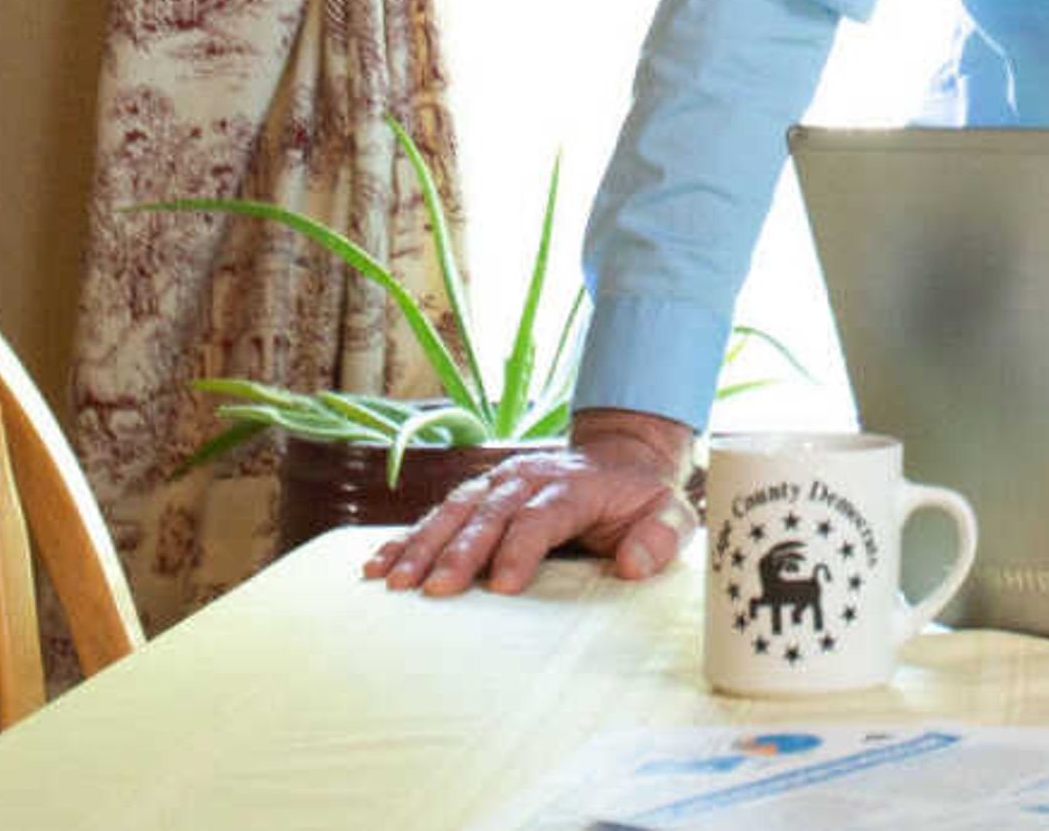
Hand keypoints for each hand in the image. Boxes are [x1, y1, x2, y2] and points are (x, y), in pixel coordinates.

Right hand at [362, 409, 697, 595]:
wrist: (620, 457)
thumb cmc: (641, 498)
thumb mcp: (672, 512)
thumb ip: (662, 536)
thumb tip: (634, 564)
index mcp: (572, 485)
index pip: (541, 516)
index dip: (520, 549)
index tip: (502, 587)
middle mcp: (527, 478)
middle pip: (488, 513)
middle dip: (460, 551)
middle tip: (435, 590)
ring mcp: (498, 483)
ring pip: (454, 512)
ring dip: (423, 546)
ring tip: (394, 582)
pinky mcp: (478, 495)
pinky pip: (438, 515)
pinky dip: (406, 538)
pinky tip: (376, 565)